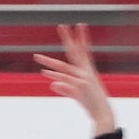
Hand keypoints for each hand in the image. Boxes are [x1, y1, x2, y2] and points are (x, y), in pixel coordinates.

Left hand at [34, 24, 117, 138]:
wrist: (102, 114)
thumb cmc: (92, 104)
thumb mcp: (77, 95)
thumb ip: (64, 88)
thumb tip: (51, 84)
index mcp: (88, 70)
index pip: (84, 50)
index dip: (82, 38)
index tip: (81, 25)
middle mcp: (86, 71)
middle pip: (74, 51)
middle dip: (68, 38)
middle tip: (61, 25)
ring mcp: (83, 78)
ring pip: (63, 67)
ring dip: (48, 62)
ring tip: (36, 56)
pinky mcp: (80, 86)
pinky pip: (64, 80)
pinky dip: (54, 76)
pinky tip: (43, 73)